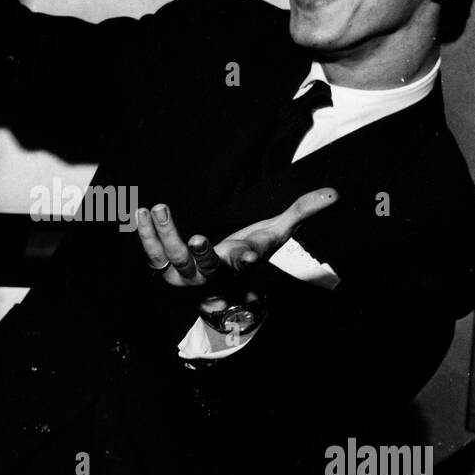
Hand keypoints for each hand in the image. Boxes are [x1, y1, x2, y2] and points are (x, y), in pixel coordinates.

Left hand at [134, 189, 337, 290]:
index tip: (247, 256)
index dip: (247, 259)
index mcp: (241, 264)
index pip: (247, 262)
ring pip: (174, 261)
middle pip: (207, 267)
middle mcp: (213, 274)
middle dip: (201, 255)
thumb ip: (302, 210)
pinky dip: (146, 237)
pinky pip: (153, 257)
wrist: (219, 281)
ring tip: (157, 208)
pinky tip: (140, 213)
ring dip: (165, 236)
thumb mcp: (275, 231)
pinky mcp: (166, 270)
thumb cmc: (248, 248)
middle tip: (195, 239)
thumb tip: (335, 193)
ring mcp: (187, 275)